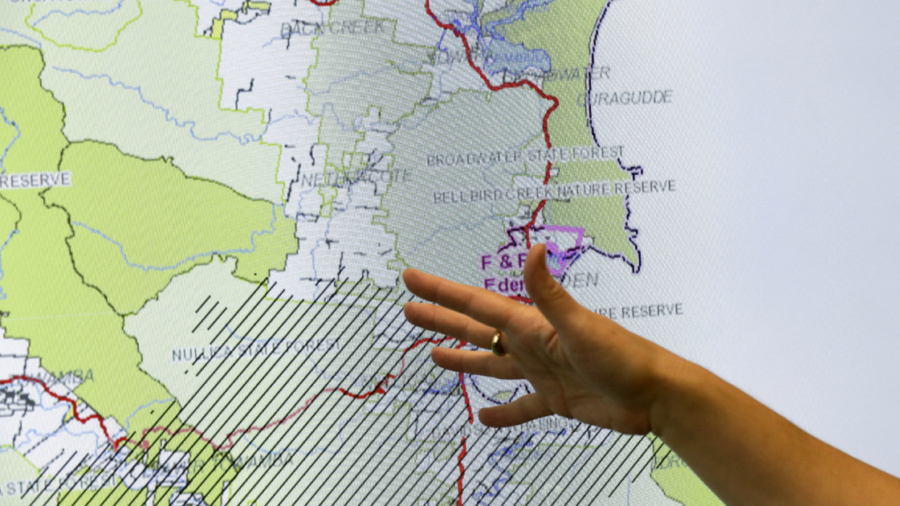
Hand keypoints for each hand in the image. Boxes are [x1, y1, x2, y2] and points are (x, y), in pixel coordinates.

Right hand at [402, 244, 679, 434]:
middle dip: (440, 319)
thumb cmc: (622, 356)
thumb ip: (549, 293)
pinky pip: (521, 407)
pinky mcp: (556, 400)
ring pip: (491, 364)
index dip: (441, 292)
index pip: (475, 304)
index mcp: (529, 325)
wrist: (654, 395)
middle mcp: (530, 345)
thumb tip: (533, 249)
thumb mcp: (579, 325)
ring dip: (462, 359)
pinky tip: (484, 418)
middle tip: (408, 309)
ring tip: (433, 356)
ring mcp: (541, 372)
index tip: (411, 278)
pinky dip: (503, 413)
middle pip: (474, 329)